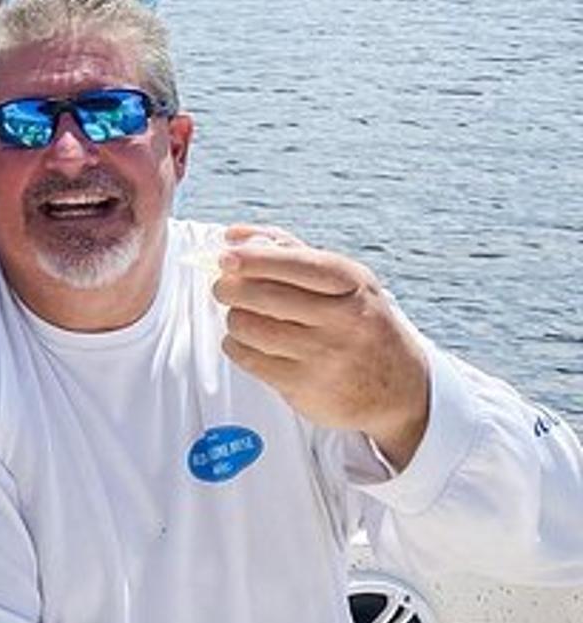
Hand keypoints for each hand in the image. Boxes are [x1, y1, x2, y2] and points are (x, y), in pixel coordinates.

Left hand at [212, 224, 430, 466]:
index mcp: (352, 284)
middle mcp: (343, 319)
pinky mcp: (306, 385)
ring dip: (234, 319)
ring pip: (251, 327)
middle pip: (264, 295)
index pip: (297, 264)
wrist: (399, 388)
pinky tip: (244, 342)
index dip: (255, 258)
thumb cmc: (359, 322)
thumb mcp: (344, 282)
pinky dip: (236, 346)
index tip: (225, 256)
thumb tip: (234, 234)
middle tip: (222, 287)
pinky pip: (250, 359)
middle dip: (230, 288)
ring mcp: (326, 354)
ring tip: (240, 316)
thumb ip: (290, 251)